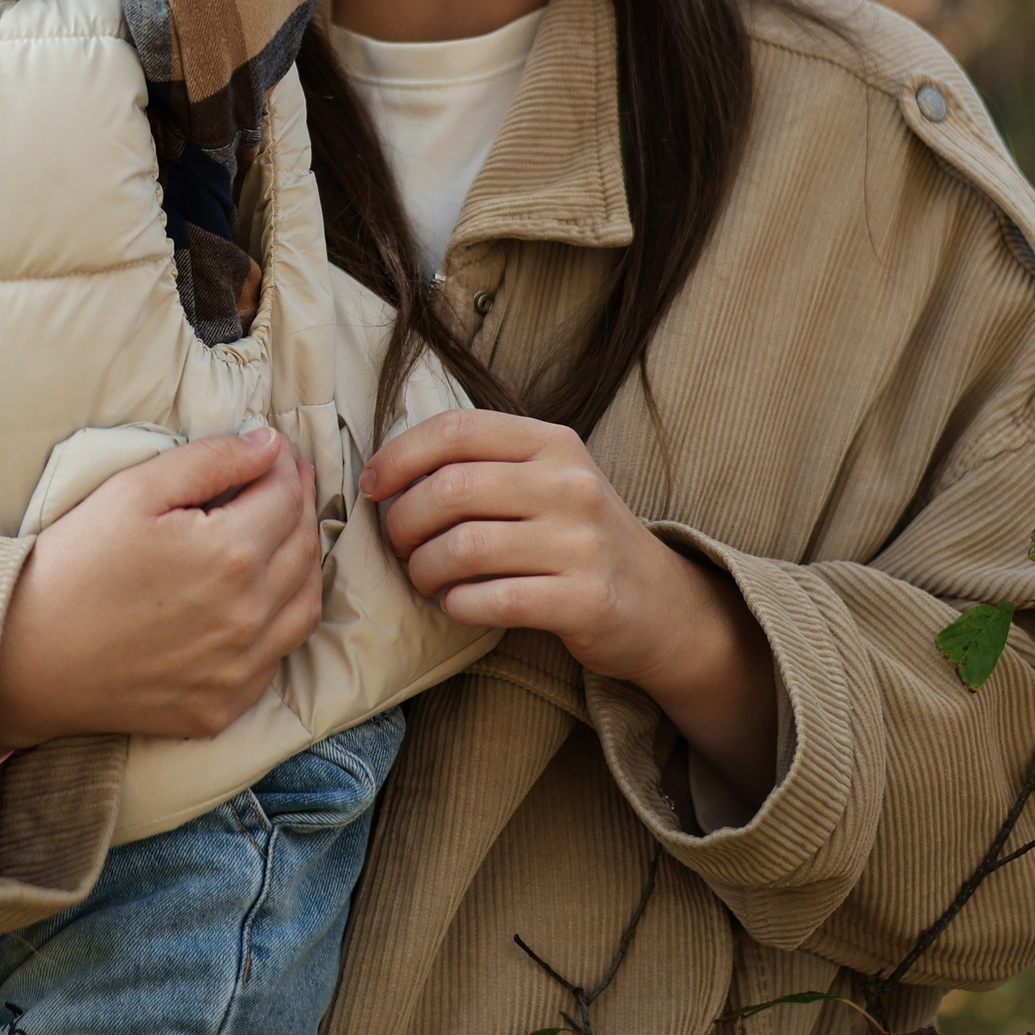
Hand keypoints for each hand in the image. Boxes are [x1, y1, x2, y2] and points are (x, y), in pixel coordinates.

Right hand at [0, 428, 321, 752]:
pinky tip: (261, 599)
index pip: (285, 497)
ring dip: (303, 563)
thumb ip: (210, 460)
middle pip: (303, 548)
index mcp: (229, 556)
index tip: (273, 451)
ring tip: (286, 535)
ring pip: (305, 606)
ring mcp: (238, 670)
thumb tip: (270, 446)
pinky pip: (276, 659)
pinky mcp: (222, 708)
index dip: (284, 466)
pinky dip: (281, 622)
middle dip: (300, 505)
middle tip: (288, 481)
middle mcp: (247, 617)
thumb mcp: (133, 491)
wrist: (23, 658)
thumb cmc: (73, 564)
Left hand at [363, 409, 779, 805]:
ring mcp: (583, 542)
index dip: (400, 455)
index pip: (457, 429)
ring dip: (424, 569)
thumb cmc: (578, 538)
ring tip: (425, 579)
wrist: (661, 604)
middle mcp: (571, 484)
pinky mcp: (586, 599)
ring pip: (464, 547)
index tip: (372, 486)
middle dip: (403, 522)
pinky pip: (492, 600)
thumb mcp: (545, 480)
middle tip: (399, 546)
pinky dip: (458, 605)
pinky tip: (457, 605)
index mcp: (553, 443)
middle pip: (450, 489)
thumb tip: (385, 474)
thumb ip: (481, 464)